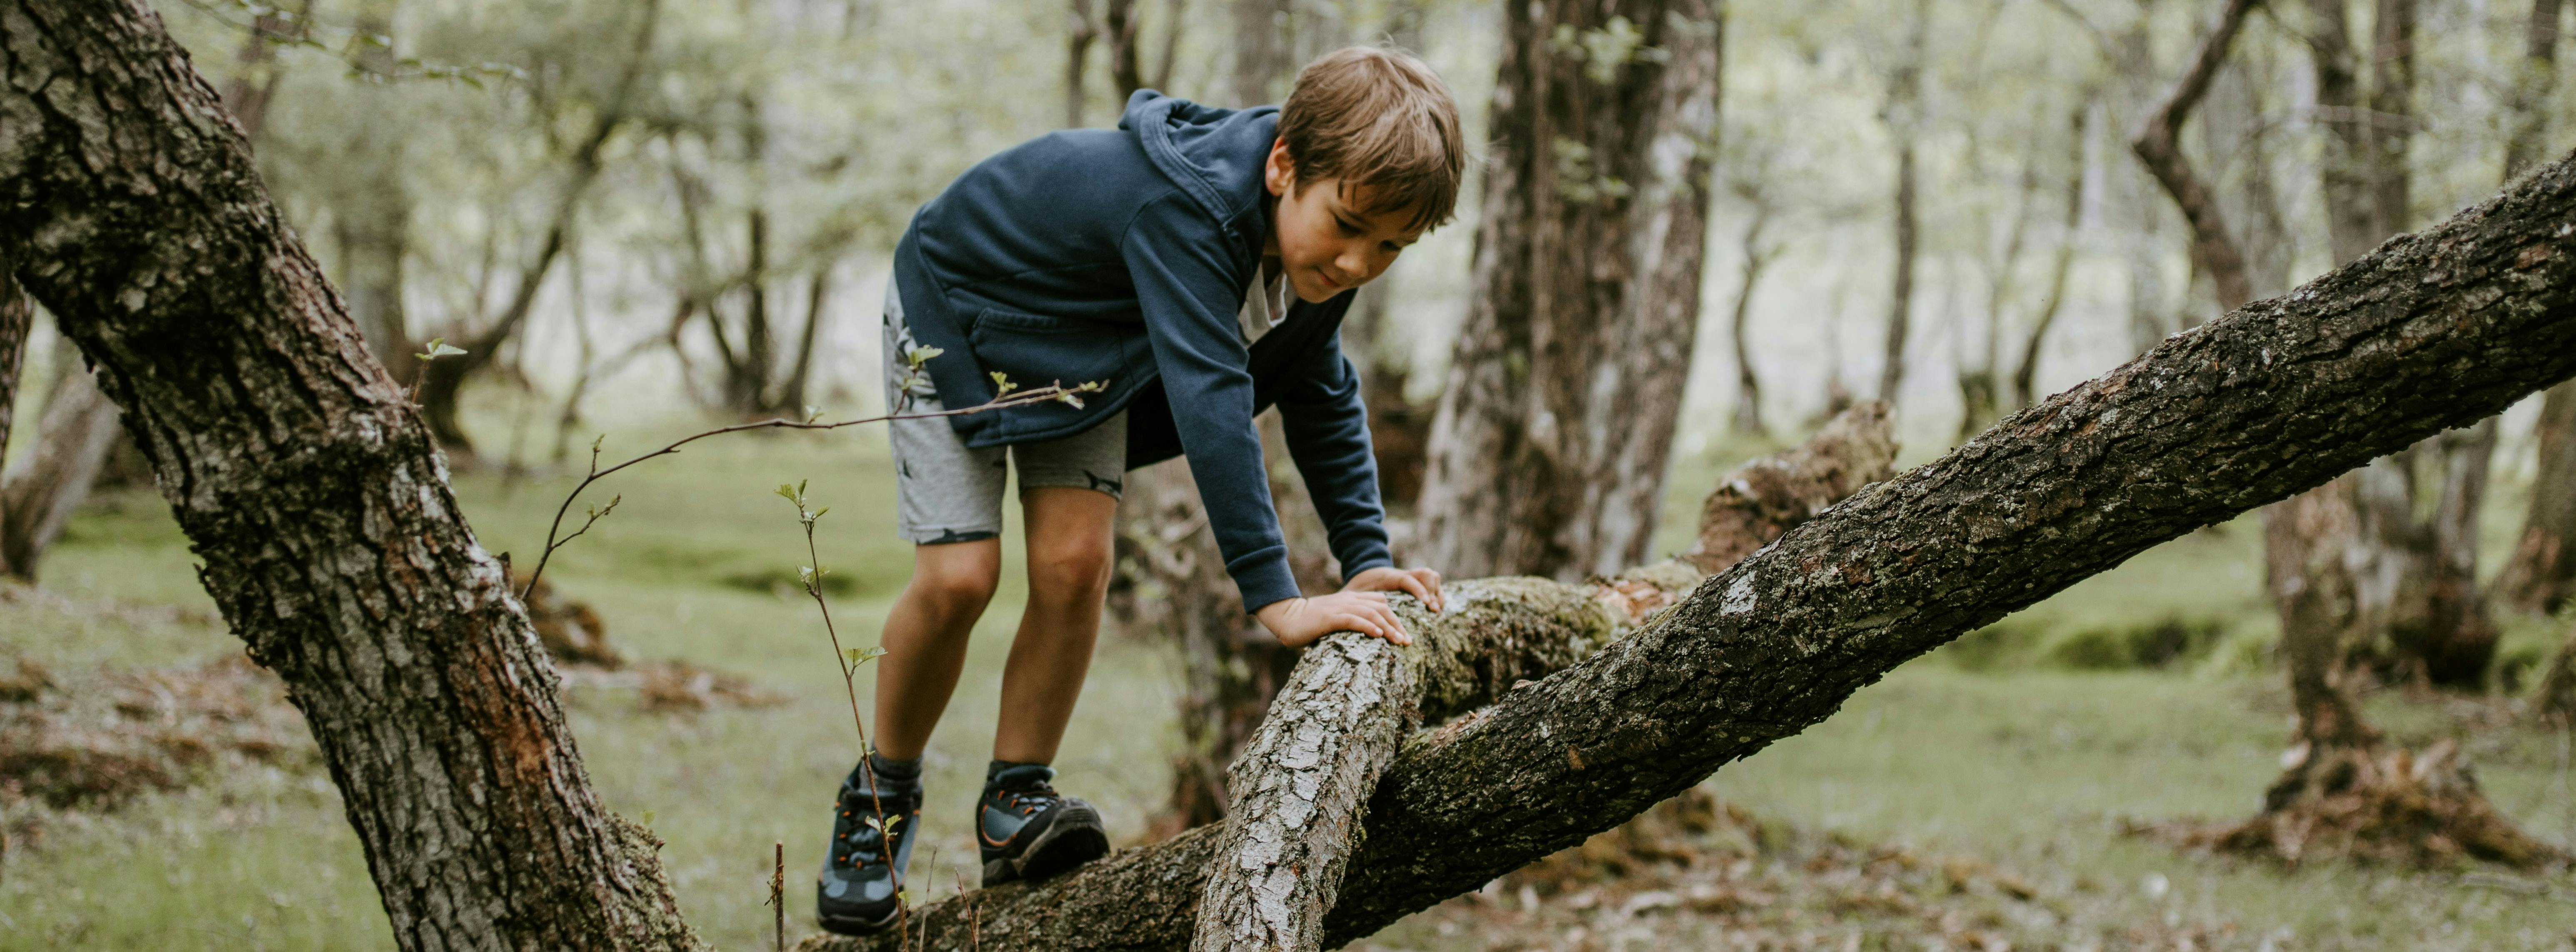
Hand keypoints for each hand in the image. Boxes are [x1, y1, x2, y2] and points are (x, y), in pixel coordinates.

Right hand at [1256, 591, 1412, 648]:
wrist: (1287, 617)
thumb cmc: (1310, 623)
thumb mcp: (1335, 618)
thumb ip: (1350, 622)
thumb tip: (1368, 636)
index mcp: (1351, 599)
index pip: (1381, 603)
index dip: (1395, 617)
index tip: (1404, 635)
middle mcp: (1349, 601)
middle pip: (1382, 608)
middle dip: (1397, 625)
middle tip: (1408, 641)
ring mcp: (1340, 608)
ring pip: (1372, 614)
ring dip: (1388, 628)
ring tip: (1400, 641)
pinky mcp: (1330, 618)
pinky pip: (1354, 620)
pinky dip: (1368, 626)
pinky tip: (1378, 635)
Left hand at [1343, 566, 1445, 612]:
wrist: (1364, 570)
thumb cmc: (1358, 585)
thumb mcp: (1352, 591)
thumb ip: (1350, 600)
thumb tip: (1341, 613)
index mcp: (1389, 576)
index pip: (1407, 578)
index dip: (1418, 589)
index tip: (1425, 602)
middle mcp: (1403, 574)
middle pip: (1426, 575)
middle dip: (1433, 592)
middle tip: (1433, 610)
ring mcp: (1412, 577)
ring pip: (1432, 577)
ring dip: (1437, 592)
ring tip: (1436, 610)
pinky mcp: (1417, 583)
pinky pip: (1433, 583)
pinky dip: (1437, 593)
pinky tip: (1437, 608)